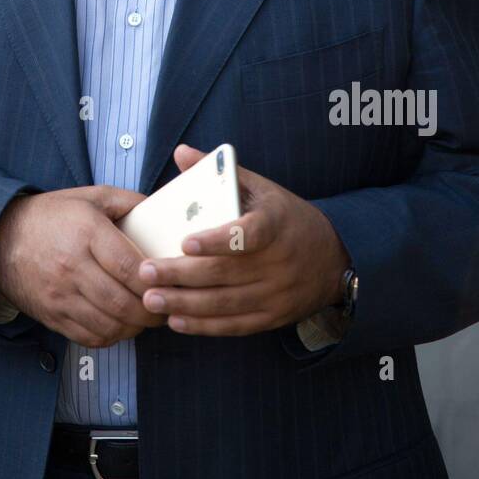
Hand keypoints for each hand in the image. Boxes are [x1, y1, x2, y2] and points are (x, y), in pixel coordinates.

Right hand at [0, 185, 166, 346]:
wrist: (1, 236)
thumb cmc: (52, 215)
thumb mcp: (91, 196)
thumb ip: (130, 202)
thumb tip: (164, 214)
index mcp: (86, 232)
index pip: (130, 267)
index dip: (156, 281)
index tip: (171, 282)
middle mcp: (72, 267)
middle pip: (122, 303)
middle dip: (152, 311)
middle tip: (166, 306)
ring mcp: (60, 295)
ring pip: (109, 326)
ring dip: (135, 327)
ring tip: (146, 317)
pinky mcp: (52, 315)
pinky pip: (90, 337)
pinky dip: (112, 336)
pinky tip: (121, 324)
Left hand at [136, 145, 350, 336]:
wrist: (333, 257)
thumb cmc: (285, 217)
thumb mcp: (261, 188)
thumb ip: (219, 172)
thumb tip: (181, 152)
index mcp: (275, 224)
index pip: (248, 234)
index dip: (217, 241)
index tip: (185, 242)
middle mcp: (278, 262)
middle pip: (225, 273)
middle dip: (181, 274)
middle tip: (145, 272)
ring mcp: (276, 293)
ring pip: (226, 303)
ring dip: (185, 303)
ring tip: (151, 299)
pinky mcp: (273, 317)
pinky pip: (235, 325)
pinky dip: (204, 325)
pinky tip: (176, 320)